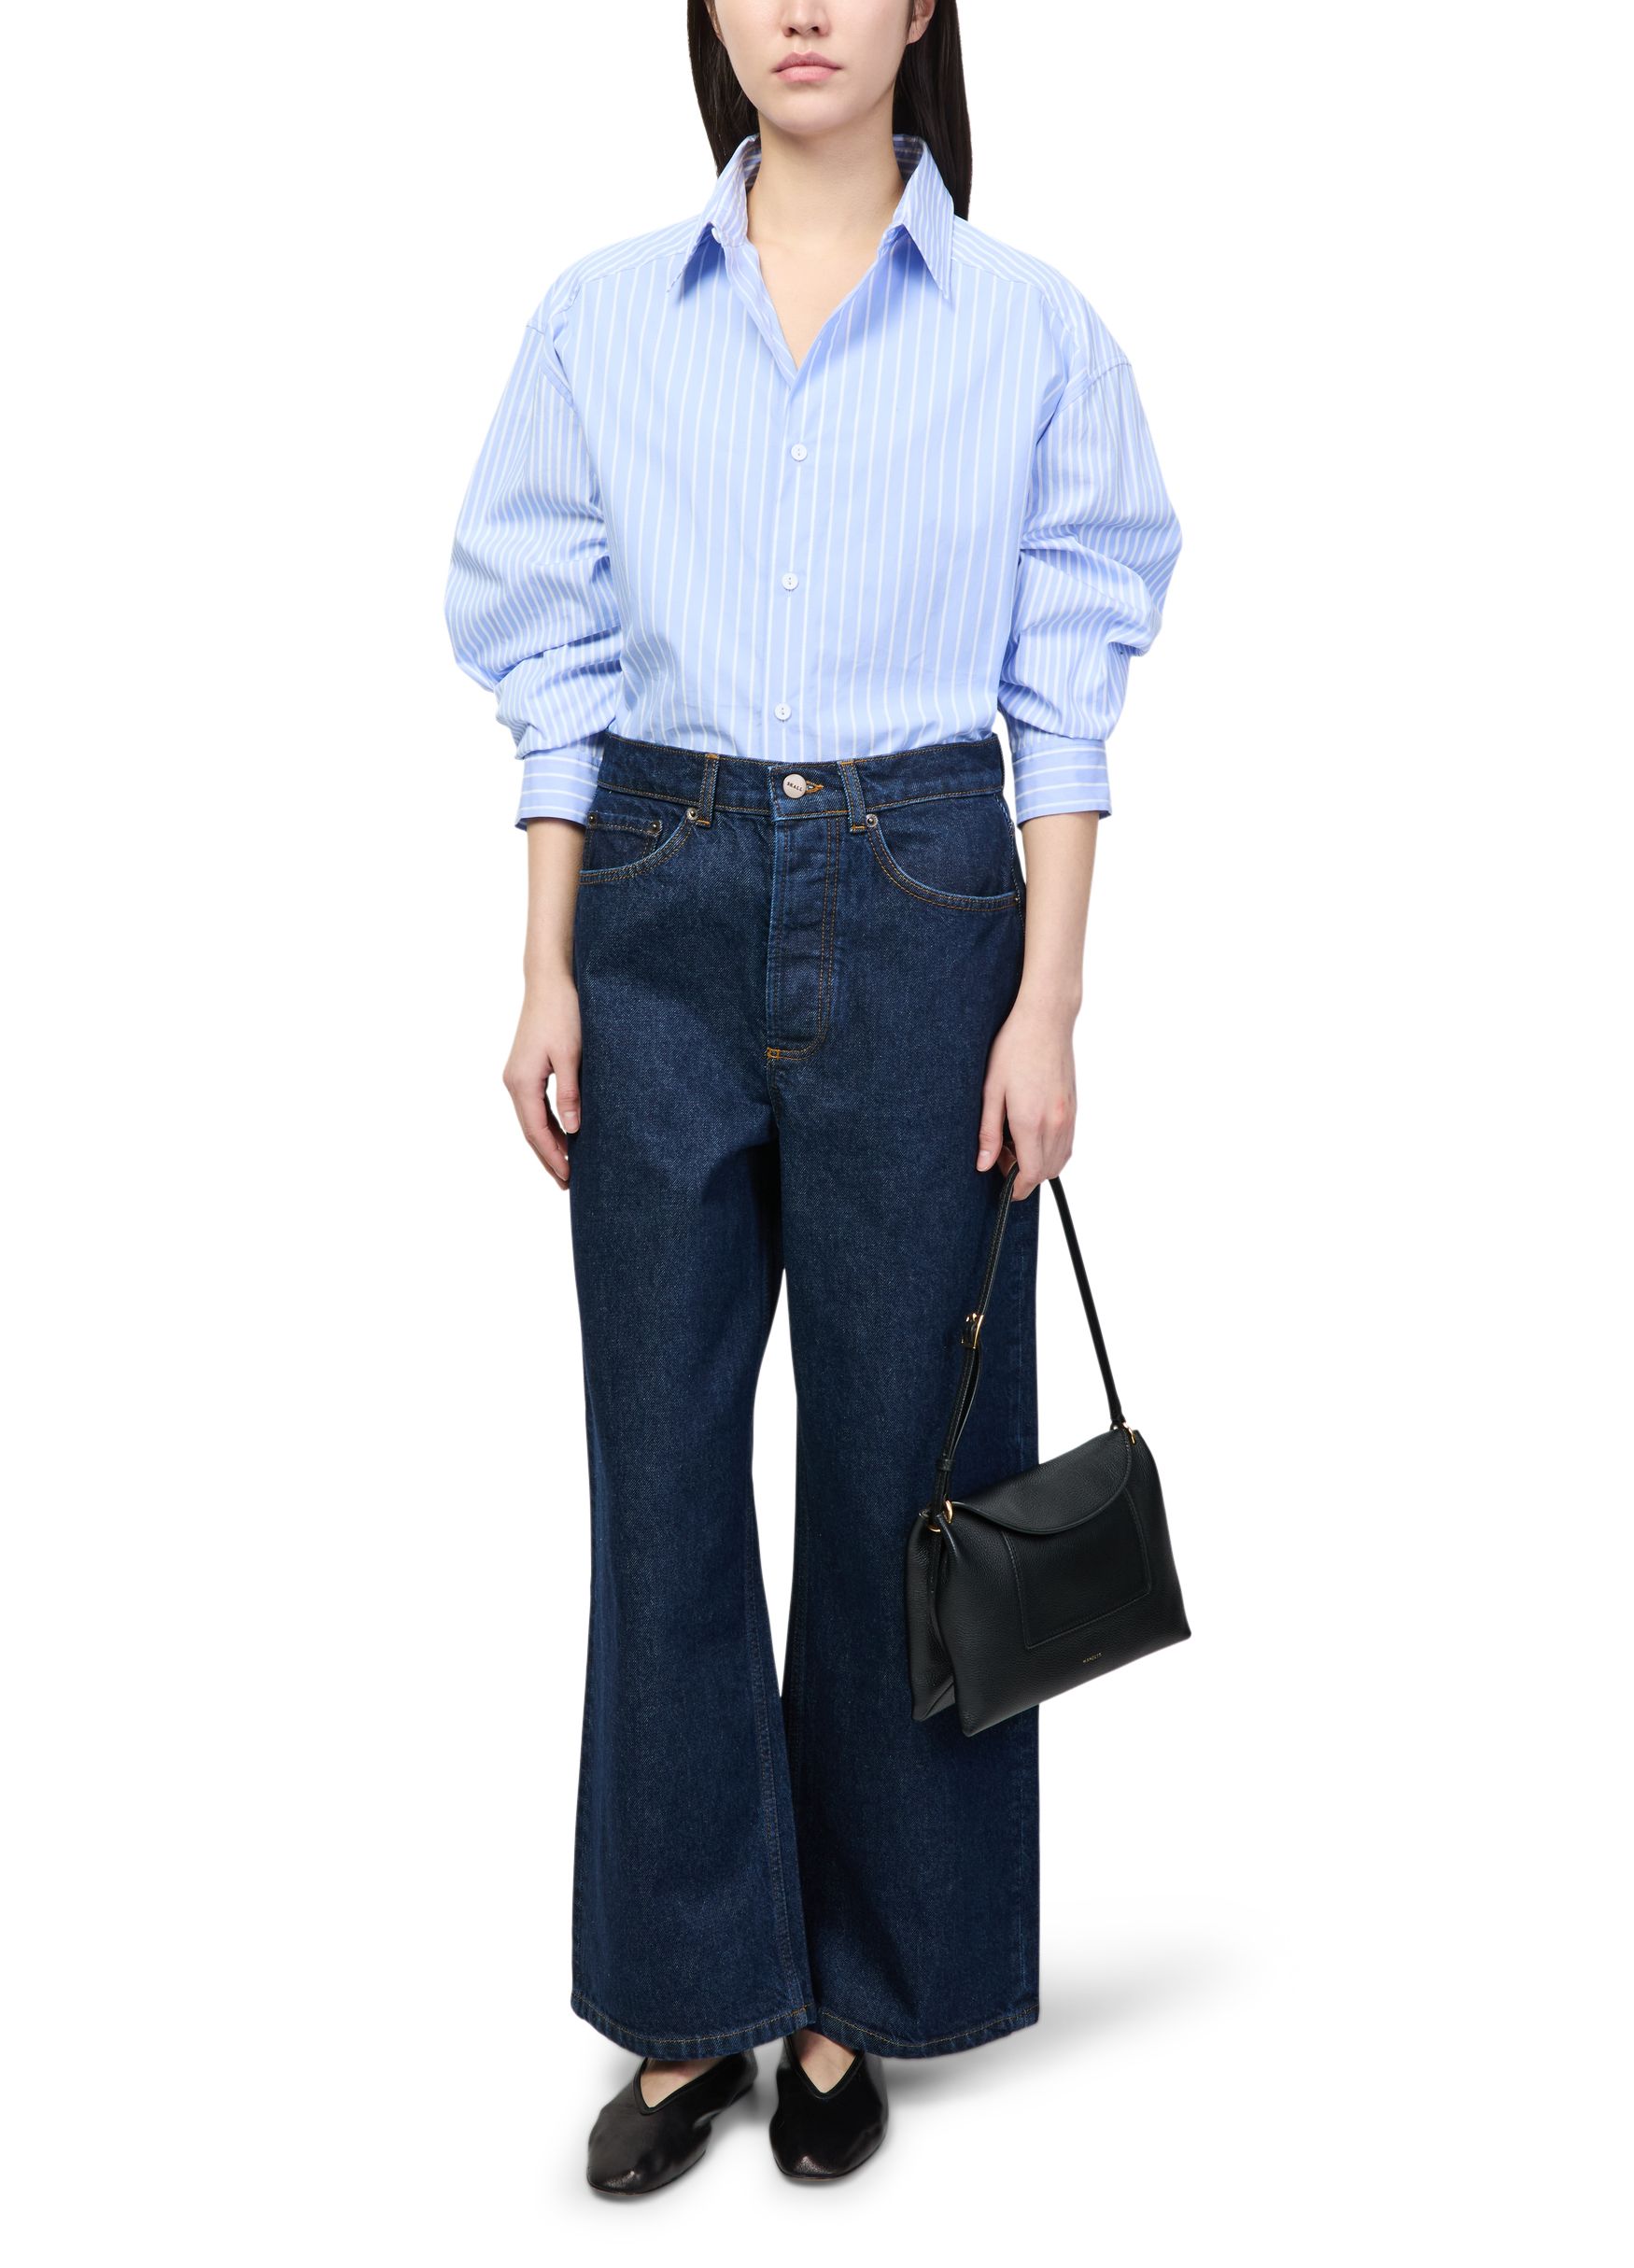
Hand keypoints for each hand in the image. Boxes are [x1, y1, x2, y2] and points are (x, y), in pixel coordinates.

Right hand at [502, 971, 580, 1187]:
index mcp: (521, 1082)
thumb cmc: (563, 1013)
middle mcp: (513, 1082)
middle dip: (548, 1158)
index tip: (569, 1178)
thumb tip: (573, 1131)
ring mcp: (517, 1075)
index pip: (537, 1132)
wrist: (550, 981)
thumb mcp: (572, 1056)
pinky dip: (547, 1125)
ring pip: (531, 1120)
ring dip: (548, 1144)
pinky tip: (562, 1135)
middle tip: (567, 1184)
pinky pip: (534, 1106)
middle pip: (530, 1131)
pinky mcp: (526, 1069)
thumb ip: (570, 1094)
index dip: (553, 1157)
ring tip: (565, 1167)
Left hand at [976, 990, 1076, 1198]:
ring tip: (1015, 1142)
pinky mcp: (1074, 1107)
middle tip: (1001, 1155)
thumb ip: (988, 1131)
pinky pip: (1068, 1143)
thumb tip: (983, 1165)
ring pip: (1060, 1160)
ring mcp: (1069, 1116)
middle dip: (1025, 1175)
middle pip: (1047, 1172)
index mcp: (1031, 1121)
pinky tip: (1032, 1131)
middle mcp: (1056, 1123)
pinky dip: (1052, 1149)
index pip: (1031, 1174)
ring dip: (1040, 1163)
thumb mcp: (991, 1090)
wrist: (1046, 1020)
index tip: (1005, 1188)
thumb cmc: (1014, 1048)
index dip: (1017, 1188)